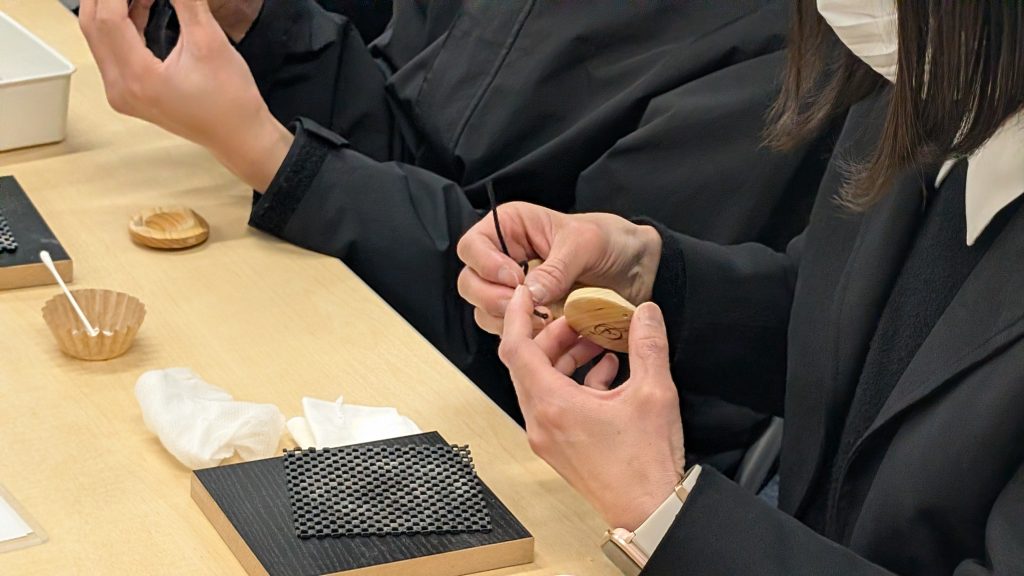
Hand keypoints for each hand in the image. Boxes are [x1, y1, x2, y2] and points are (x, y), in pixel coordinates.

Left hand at [81, 0, 291, 190]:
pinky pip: (113, 50)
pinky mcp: (129, 93)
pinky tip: (141, 6)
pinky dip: (123, 25)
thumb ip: (187, 3)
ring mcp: (121, 93)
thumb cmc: (231, 101)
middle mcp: (120, 89)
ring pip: (100, 37)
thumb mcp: (210, 42)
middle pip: (93, 25)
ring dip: (114, 7)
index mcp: (138, 78)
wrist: (240, 136)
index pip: (108, 18)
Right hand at [457, 202, 661, 334]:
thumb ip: (556, 269)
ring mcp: (514, 289)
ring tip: (545, 319)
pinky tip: (550, 330)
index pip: (472, 247)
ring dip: (509, 321)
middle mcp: (505, 257)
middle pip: (470, 283)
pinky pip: (509, 332)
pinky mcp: (528, 315)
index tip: (516, 278)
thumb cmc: (611, 241)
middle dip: (493, 298)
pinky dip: (525, 336)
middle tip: (526, 305)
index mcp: (511, 228)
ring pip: (484, 311)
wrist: (637, 267)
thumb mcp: (585, 245)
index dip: (486, 265)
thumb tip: (529, 294)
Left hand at [500, 285, 684, 529]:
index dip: (516, 315)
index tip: (522, 293)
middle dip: (551, 335)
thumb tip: (646, 313)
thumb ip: (648, 346)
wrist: (649, 511)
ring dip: (565, 358)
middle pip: (527, 364)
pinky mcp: (560, 447)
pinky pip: (554, 403)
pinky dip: (573, 382)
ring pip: (541, 383)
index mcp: (552, 406)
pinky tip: (608, 373)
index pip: (516, 348)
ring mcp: (548, 437)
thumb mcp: (655, 393)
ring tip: (597, 343)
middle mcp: (541, 422)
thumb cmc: (645, 464)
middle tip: (577, 318)